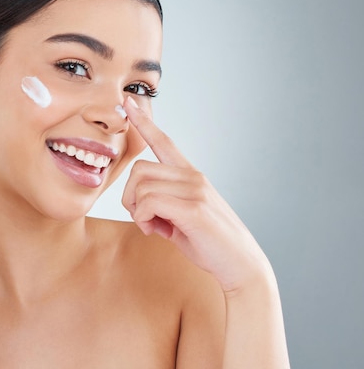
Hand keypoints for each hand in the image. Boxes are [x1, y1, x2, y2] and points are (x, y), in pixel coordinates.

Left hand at [122, 96, 271, 292]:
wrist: (241, 266)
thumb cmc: (210, 244)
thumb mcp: (181, 219)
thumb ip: (162, 205)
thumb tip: (140, 206)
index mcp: (191, 176)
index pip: (164, 141)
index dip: (144, 122)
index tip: (128, 102)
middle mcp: (193, 176)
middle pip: (139, 169)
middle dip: (130, 196)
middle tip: (142, 219)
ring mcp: (195, 190)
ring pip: (140, 186)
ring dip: (137, 211)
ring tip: (153, 227)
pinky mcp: (193, 208)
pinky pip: (148, 202)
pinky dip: (142, 219)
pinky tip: (155, 231)